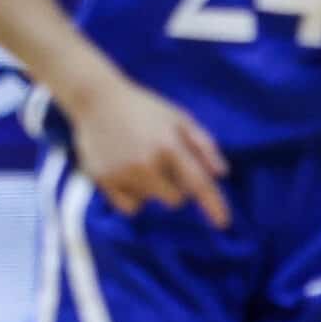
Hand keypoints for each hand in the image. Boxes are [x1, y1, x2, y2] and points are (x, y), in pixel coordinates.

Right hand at [71, 74, 229, 227]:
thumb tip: (220, 174)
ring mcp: (122, 172)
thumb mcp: (179, 118)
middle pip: (175, 199)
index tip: (223, 223)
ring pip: (151, 202)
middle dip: (175, 187)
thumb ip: (203, 144)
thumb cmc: (144, 108)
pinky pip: (129, 207)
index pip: (198, 183)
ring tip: (138, 161)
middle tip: (162, 165)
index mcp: (169, 145)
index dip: (214, 205)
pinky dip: (132, 197)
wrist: (96, 98)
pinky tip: (126, 175)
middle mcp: (146, 163)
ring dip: (151, 189)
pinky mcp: (102, 179)